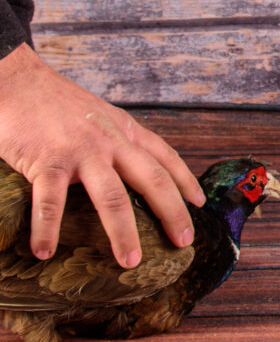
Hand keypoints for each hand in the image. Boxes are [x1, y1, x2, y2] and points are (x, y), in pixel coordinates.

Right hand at [0, 44, 205, 267]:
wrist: (16, 80)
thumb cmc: (55, 102)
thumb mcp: (100, 115)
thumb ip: (118, 139)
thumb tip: (134, 168)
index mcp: (126, 130)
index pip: (166, 157)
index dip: (186, 181)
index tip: (199, 204)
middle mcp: (111, 141)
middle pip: (152, 180)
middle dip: (172, 213)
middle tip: (183, 242)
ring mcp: (81, 151)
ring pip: (112, 198)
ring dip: (123, 233)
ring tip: (129, 261)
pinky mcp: (47, 161)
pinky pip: (50, 202)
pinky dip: (47, 229)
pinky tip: (44, 251)